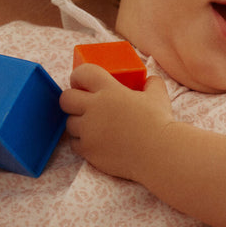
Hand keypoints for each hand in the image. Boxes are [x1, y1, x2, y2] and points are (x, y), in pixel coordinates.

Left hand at [60, 64, 173, 181]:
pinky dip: (83, 142)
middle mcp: (94, 108)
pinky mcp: (89, 150)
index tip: (81, 83)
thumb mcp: (158, 96)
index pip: (82, 73)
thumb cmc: (159, 123)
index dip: (78, 77)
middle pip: (66, 98)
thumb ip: (152, 83)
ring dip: (79, 123)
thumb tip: (149, 80)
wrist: (159, 153)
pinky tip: (96, 142)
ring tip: (93, 127)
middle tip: (83, 106)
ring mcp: (89, 130)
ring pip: (69, 123)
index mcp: (110, 90)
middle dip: (72, 101)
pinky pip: (75, 144)